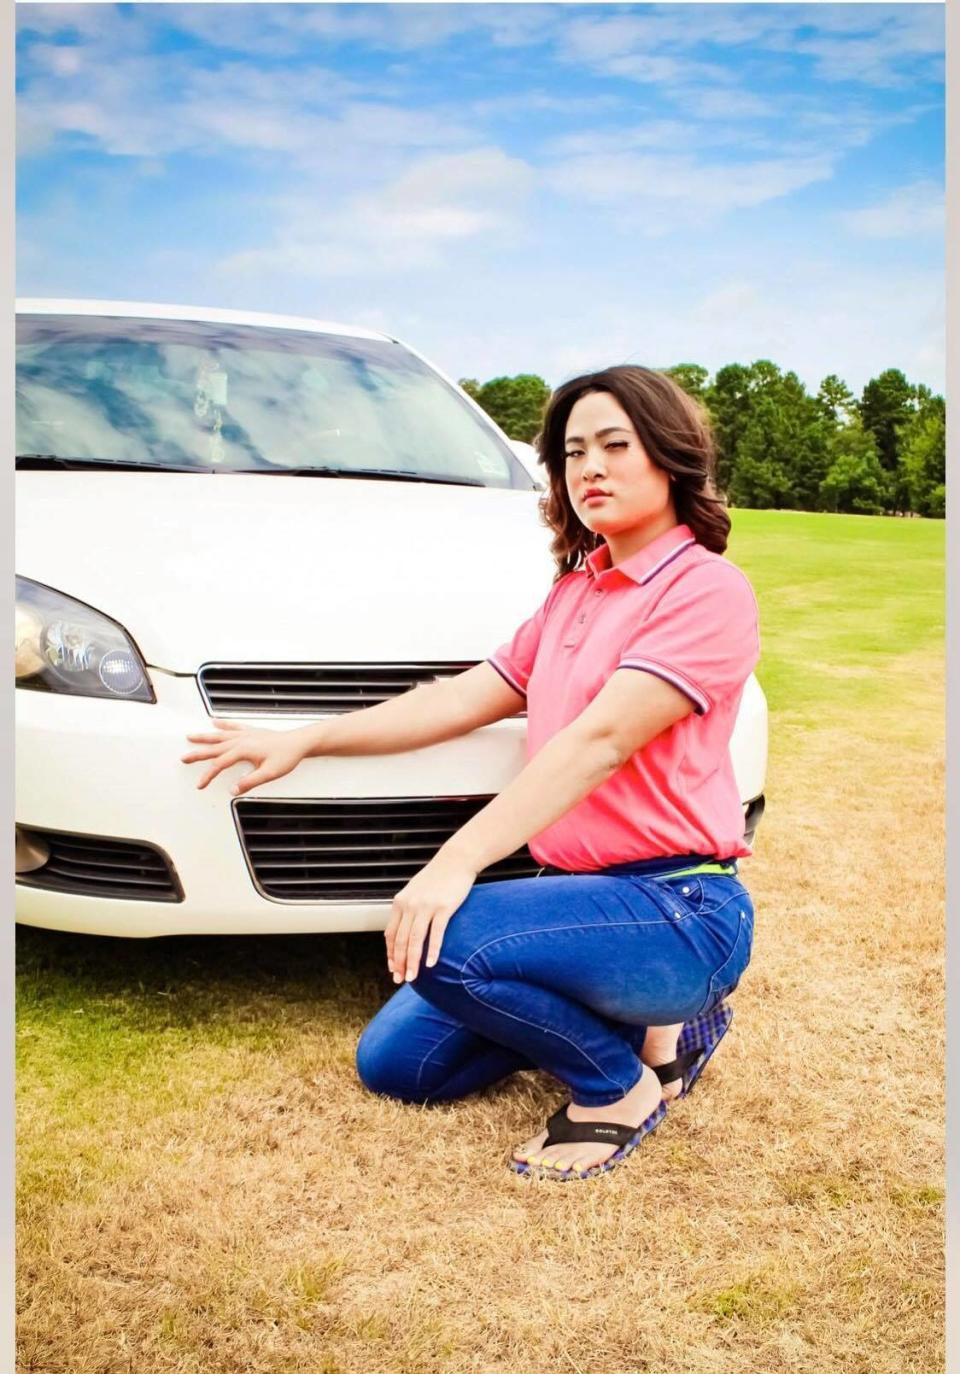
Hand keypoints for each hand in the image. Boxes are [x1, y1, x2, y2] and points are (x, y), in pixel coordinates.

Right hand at [181, 719, 306, 794]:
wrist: (298, 742)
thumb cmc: (286, 757)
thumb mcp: (269, 774)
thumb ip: (250, 782)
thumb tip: (233, 790)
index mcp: (243, 750)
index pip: (219, 764)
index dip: (208, 775)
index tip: (200, 784)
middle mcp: (241, 740)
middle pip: (214, 748)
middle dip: (197, 753)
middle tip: (183, 757)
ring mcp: (245, 734)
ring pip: (220, 735)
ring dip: (204, 737)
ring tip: (190, 737)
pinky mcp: (251, 731)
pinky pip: (232, 727)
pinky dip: (223, 724)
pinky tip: (215, 722)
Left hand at [385, 854, 477, 983]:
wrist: (456, 859)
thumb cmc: (438, 877)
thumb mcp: (416, 891)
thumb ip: (409, 908)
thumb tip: (406, 930)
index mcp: (400, 903)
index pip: (390, 934)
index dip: (390, 954)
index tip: (393, 969)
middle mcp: (410, 905)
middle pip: (400, 940)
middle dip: (399, 963)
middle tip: (401, 980)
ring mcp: (426, 906)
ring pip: (414, 940)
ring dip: (412, 961)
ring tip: (412, 977)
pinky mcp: (443, 907)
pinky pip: (436, 933)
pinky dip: (432, 950)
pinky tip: (431, 963)